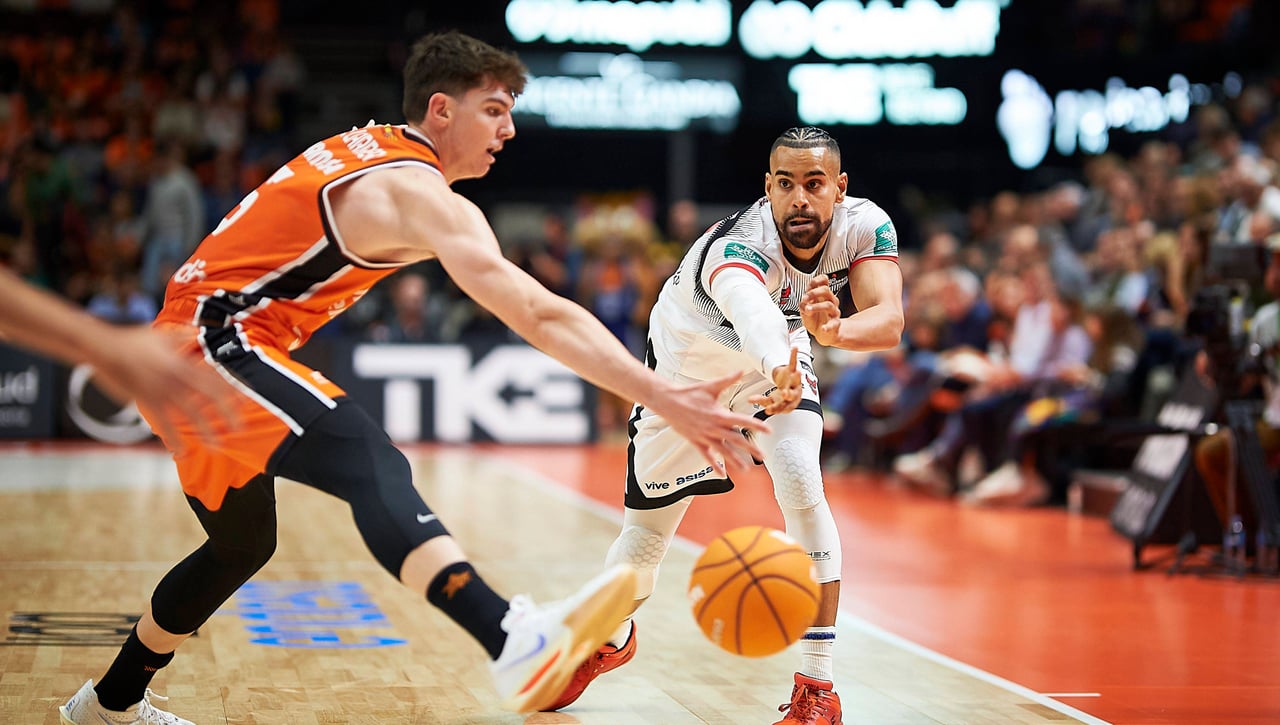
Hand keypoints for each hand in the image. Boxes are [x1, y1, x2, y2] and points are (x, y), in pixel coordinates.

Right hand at [92, 326, 238, 448]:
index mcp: (183, 363)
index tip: (243, 403)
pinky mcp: (146, 402)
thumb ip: (183, 335)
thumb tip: (198, 333)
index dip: (230, 391)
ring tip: (218, 444)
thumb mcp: (162, 334)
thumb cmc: (132, 340)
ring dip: (205, 430)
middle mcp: (176, 378)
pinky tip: (182, 451)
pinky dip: (173, 438)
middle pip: (208, 398)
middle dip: (226, 413)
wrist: (104, 349)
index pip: (214, 379)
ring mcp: (161, 391)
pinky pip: (163, 423)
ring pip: (190, 414)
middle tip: (240, 427)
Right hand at [650, 371, 768, 476]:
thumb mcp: (710, 386)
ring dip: (735, 460)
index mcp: (719, 414)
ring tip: (746, 468)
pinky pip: (707, 456)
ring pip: (723, 451)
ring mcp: (705, 436)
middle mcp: (713, 427)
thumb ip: (728, 380)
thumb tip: (741, 371)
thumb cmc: (689, 393)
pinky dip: (715, 465)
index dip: (756, 425)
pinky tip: (722, 474)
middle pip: (736, 440)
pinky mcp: (697, 441)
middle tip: (762, 456)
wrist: (668, 401)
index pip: (742, 421)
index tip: (768, 430)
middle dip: (751, 448)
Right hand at [749, 347, 801, 415]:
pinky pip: (793, 363)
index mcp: (788, 402)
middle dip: (787, 394)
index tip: (767, 410)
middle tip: (784, 394)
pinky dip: (793, 355)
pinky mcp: (793, 372)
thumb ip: (761, 400)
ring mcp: (794, 382)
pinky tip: (794, 348)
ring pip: (795, 379)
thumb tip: (748, 400)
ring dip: (796, 376)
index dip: (774, 408)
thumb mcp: (770, 400)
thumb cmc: (780, 397)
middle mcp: (794, 393)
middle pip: (791, 395)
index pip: (780, 406)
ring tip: (797, 372)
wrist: (790, 389)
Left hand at [800, 274, 840, 345]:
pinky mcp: (835, 324)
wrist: (823, 334)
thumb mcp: (805, 310)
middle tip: (805, 299)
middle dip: (814, 293)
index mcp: (822, 296)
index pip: (824, 281)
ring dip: (817, 307)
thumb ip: (803, 304)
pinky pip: (834, 324)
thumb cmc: (815, 320)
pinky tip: (823, 328)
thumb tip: (803, 303)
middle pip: (826, 291)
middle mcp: (829, 301)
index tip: (809, 286)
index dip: (817, 280)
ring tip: (808, 310)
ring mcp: (833, 312)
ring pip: (829, 305)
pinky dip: (828, 326)